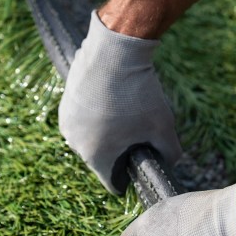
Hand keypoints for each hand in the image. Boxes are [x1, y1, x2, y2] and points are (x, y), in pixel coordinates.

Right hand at [59, 11, 181, 194]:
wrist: (114, 51)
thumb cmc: (138, 94)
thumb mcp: (163, 127)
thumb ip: (170, 153)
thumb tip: (171, 162)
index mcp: (96, 157)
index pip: (112, 184)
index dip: (129, 180)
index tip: (140, 168)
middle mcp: (75, 144)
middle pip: (102, 158)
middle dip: (119, 151)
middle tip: (138, 132)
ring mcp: (66, 121)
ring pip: (91, 137)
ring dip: (107, 131)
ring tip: (126, 111)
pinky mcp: (65, 100)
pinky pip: (83, 117)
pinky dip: (96, 113)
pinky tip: (112, 97)